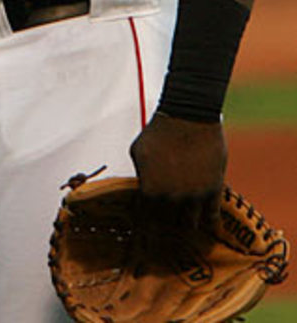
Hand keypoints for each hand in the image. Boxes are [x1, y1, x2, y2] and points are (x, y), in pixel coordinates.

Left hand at [130, 111, 226, 231]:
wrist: (188, 116)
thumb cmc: (158, 131)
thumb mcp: (138, 152)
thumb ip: (140, 175)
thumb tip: (141, 191)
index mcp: (149, 188)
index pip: (145, 218)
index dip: (145, 226)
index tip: (146, 233)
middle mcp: (171, 197)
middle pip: (168, 224)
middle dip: (165, 229)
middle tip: (165, 236)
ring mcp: (193, 195)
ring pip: (190, 224)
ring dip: (187, 226)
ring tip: (185, 231)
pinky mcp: (213, 190)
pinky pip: (213, 217)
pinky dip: (211, 225)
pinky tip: (210, 231)